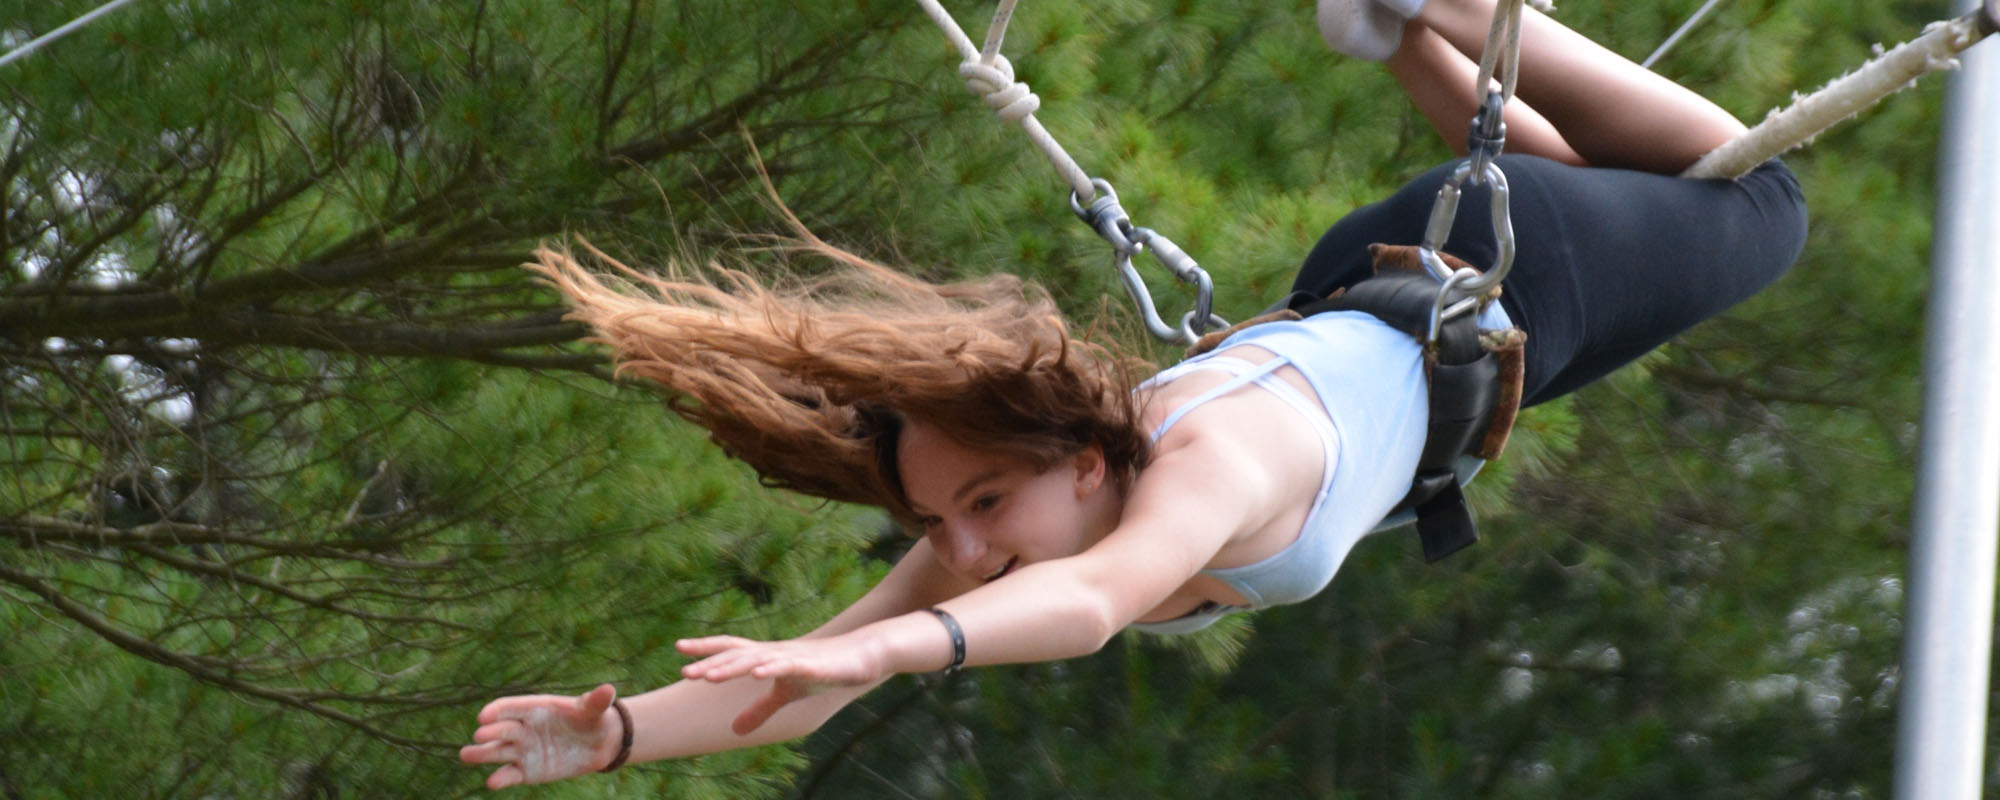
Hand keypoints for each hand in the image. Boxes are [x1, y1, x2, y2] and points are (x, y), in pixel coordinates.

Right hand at [460, 684, 620, 789]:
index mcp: (535, 708)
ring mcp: (522, 750)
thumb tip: (609, 690)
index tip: (485, 716)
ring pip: (497, 752)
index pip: (510, 707)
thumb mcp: (595, 710)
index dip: (497, 710)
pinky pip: (510, 775)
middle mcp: (523, 728)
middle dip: (490, 732)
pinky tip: (492, 782)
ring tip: (466, 755)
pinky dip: (501, 779)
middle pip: (501, 729)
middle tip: (480, 736)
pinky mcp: (526, 771)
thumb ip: (596, 701)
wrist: (599, 742)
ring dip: (481, 754)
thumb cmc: (592, 718)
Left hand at [677, 634, 883, 734]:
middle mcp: (773, 653)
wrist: (857, 658)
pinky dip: (771, 669)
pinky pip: (787, 666)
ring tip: (708, 675)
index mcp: (765, 657)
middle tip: (684, 671)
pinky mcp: (810, 665)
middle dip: (710, 662)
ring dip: (731, 667)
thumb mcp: (785, 695)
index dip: (706, 649)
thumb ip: (758, 710)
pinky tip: (757, 674)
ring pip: (755, 660)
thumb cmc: (818, 672)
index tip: (680, 649)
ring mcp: (790, 657)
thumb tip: (734, 731)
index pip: (730, 650)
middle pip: (736, 655)